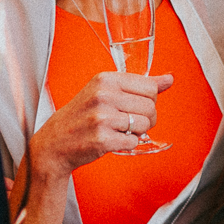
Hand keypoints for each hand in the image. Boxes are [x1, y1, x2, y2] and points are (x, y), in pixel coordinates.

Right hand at [31, 69, 173, 173]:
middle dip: (147, 118)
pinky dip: (127, 144)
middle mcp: (103, 96)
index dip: (149, 100)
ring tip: (121, 130)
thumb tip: (169, 79)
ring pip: (145, 125)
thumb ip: (139, 85)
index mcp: (106, 79)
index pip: (150, 86)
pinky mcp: (102, 139)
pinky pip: (133, 142)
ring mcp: (102, 118)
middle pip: (151, 107)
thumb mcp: (106, 91)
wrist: (55, 143)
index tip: (137, 105)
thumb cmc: (82, 116)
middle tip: (130, 122)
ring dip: (138, 132)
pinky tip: (113, 140)